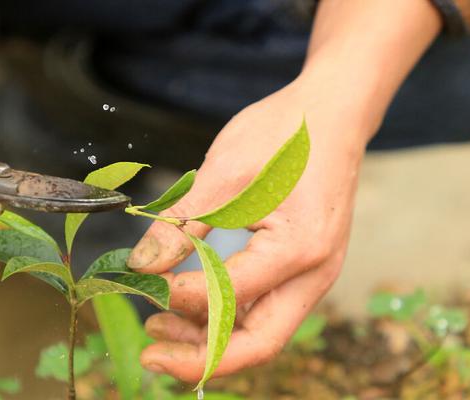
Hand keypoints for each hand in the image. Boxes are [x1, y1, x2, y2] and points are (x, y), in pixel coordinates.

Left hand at [126, 0, 441, 380]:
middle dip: (199, 357)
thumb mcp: (222, 174)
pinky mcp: (303, 270)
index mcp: (299, 248)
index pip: (226, 296)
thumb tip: (140, 265)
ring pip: (259, 334)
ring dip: (209, 340)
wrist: (331, 112)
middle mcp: (315, 274)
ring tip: (158, 325)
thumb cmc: (283, 134)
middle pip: (256, 344)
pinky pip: (265, 311)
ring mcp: (314, 276)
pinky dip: (226, 319)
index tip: (138, 282)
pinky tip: (189, 309)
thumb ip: (181, 226)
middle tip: (150, 354)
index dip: (175, 296)